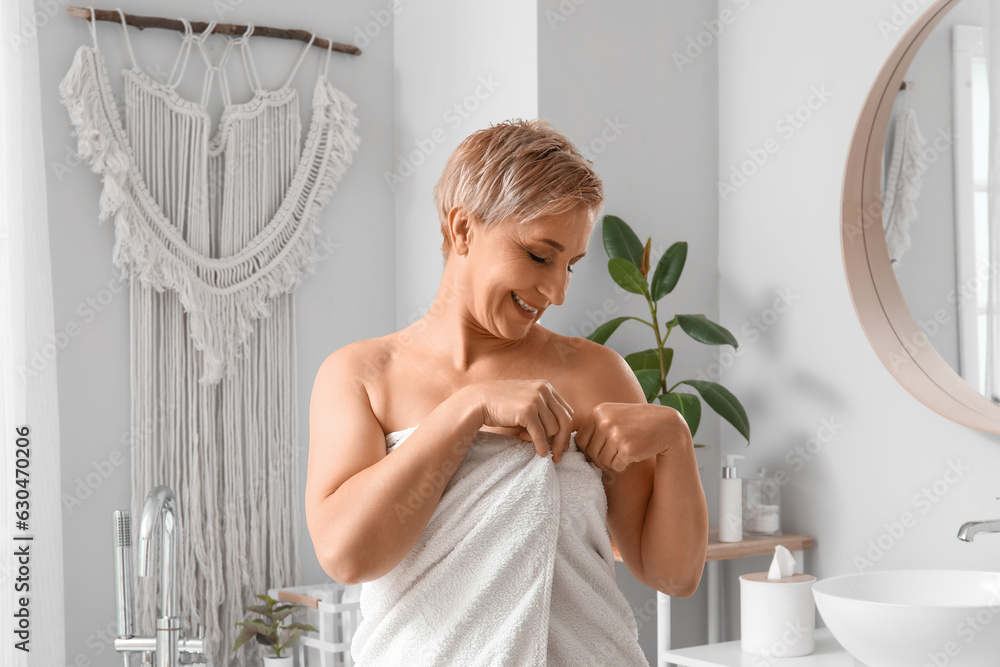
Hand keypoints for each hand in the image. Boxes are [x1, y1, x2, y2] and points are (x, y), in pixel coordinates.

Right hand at [468, 379, 573, 458]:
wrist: (478, 401)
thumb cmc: (502, 405)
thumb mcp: (526, 401)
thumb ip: (543, 411)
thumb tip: (560, 436)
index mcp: (546, 386)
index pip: (566, 412)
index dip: (566, 431)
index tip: (560, 445)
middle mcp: (543, 390)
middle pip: (566, 421)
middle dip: (563, 441)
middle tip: (558, 456)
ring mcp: (536, 399)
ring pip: (553, 429)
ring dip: (544, 440)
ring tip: (525, 438)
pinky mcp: (527, 410)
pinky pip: (541, 434)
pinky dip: (542, 446)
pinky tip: (540, 453)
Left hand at [574, 402, 691, 472]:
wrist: (666, 425)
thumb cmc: (637, 423)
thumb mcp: (613, 415)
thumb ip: (595, 427)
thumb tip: (571, 447)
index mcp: (599, 412)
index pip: (580, 440)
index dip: (587, 450)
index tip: (599, 452)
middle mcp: (605, 421)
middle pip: (589, 452)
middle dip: (599, 460)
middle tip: (614, 456)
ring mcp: (616, 434)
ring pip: (601, 461)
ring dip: (611, 463)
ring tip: (623, 454)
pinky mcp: (627, 447)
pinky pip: (615, 466)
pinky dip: (622, 466)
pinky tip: (632, 455)